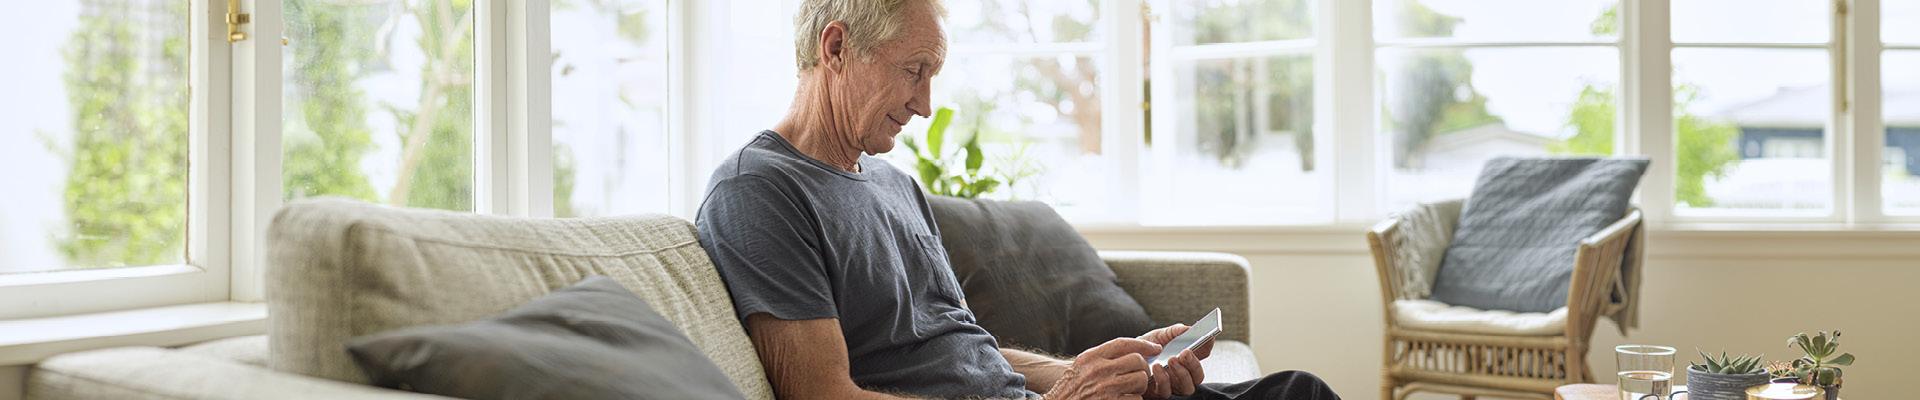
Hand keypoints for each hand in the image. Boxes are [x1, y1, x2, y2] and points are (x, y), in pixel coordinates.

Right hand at [1045, 338, 1159, 399]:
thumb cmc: (1072, 386)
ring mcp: (1106, 388)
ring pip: (1140, 380)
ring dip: (1140, 386)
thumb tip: (1135, 350)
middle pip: (1137, 361)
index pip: (1123, 343)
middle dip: (1142, 368)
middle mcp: (1099, 370)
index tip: (1155, 348)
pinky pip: (1137, 399)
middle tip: (1138, 374)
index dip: (1143, 344)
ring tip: (1130, 389)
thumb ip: (1104, 355)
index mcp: (1092, 357)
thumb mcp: (1083, 364)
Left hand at [1138, 324, 1212, 398]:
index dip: (1207, 346)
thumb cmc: (1146, 347)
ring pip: (1187, 388)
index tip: (1207, 337)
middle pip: (1198, 376)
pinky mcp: (1159, 393)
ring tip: (1171, 359)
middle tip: (1185, 352)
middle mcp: (1183, 375)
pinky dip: (1163, 379)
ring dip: (1181, 373)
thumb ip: (1174, 331)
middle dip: (1194, 364)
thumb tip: (1189, 328)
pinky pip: (1166, 391)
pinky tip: (1157, 367)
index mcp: (1186, 359)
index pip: (1203, 355)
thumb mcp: (1160, 335)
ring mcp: (1173, 386)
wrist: (1125, 357)